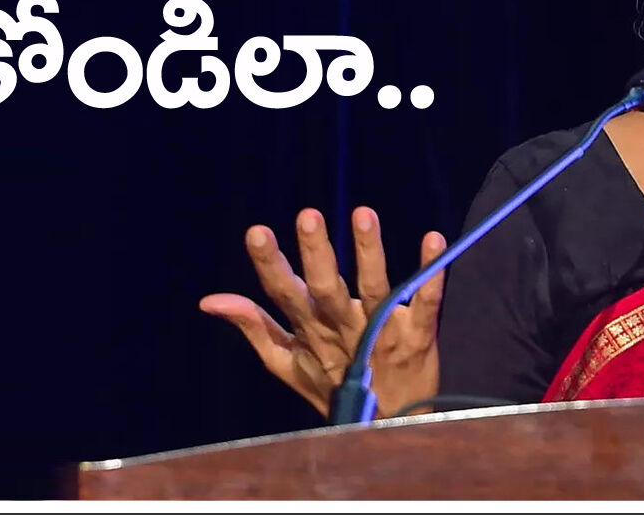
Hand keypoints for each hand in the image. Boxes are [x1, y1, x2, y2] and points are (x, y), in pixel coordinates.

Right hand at [199, 206, 447, 418]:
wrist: (386, 430)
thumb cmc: (333, 386)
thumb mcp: (286, 362)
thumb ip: (253, 326)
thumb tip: (209, 299)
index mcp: (310, 332)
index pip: (284, 294)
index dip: (270, 264)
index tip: (257, 231)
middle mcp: (344, 330)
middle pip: (326, 290)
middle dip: (317, 253)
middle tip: (308, 215)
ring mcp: (382, 334)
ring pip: (375, 291)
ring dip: (369, 252)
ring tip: (363, 213)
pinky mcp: (419, 337)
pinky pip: (426, 304)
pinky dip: (432, 273)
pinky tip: (434, 239)